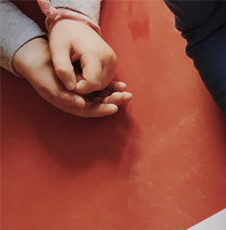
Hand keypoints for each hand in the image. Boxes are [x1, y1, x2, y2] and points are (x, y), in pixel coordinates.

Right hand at [12, 38, 129, 116]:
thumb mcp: (50, 85)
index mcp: (70, 105)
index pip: (89, 111)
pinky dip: (110, 85)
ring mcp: (83, 92)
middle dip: (113, 101)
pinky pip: (101, 86)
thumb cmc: (41, 73)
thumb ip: (65, 97)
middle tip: (126, 97)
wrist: (35, 58)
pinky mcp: (86, 82)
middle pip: (99, 104)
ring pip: (102, 96)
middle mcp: (78, 100)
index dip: (102, 110)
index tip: (115, 107)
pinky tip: (121, 83)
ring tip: (126, 91)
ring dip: (115, 94)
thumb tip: (83, 105)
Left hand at [47, 18, 116, 93]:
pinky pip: (105, 80)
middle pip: (99, 86)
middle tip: (71, 74)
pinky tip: (84, 72)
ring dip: (89, 84)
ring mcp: (113, 61)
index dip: (79, 87)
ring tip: (77, 71)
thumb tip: (71, 88)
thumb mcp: (56, 50)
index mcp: (96, 55)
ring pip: (103, 85)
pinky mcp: (113, 63)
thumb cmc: (63, 34)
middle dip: (84, 86)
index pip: (92, 83)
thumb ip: (62, 69)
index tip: (67, 79)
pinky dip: (94, 80)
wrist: (75, 22)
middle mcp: (109, 59)